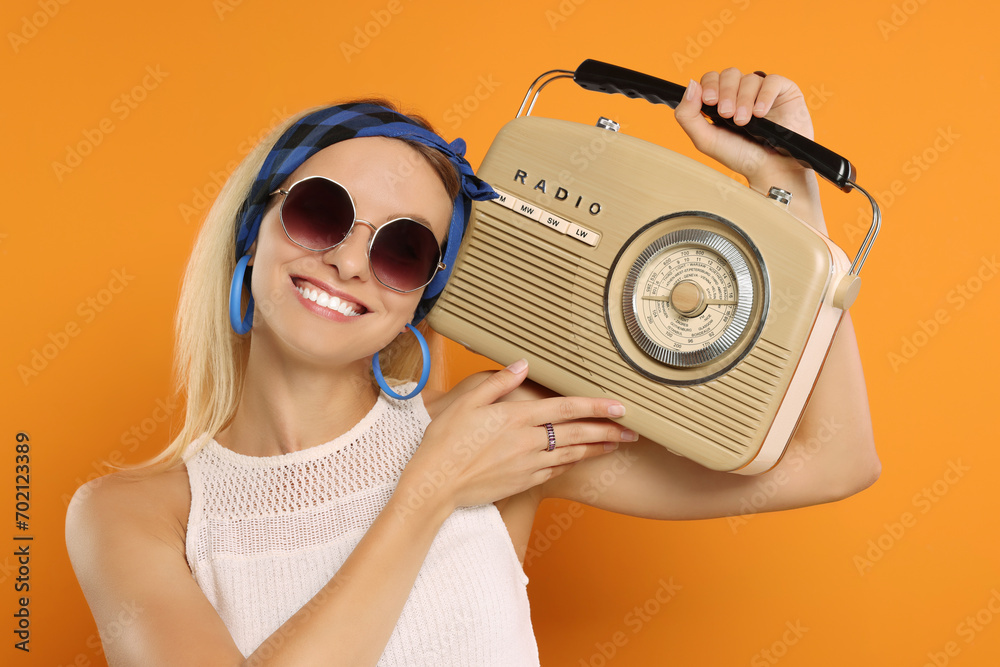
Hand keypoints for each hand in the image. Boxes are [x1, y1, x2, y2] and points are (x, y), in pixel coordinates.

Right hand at [401, 360, 634, 510]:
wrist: (435, 486)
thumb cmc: (445, 441)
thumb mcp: (467, 402)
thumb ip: (499, 382)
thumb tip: (524, 364)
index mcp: (517, 418)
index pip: (566, 408)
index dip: (596, 406)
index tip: (620, 406)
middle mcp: (528, 442)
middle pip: (578, 434)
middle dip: (609, 431)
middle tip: (633, 430)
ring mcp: (528, 465)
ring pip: (572, 455)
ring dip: (597, 449)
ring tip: (616, 444)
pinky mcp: (523, 483)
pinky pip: (556, 471)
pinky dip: (572, 463)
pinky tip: (581, 460)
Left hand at [674, 68, 813, 188]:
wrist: (770, 168)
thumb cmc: (739, 156)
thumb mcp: (705, 140)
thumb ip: (688, 115)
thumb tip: (691, 84)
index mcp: (721, 101)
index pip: (711, 78)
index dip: (709, 85)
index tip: (710, 101)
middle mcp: (742, 93)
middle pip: (729, 74)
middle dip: (726, 93)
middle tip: (727, 114)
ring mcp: (763, 91)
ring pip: (749, 78)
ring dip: (744, 100)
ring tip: (744, 122)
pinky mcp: (784, 92)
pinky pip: (773, 81)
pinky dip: (764, 96)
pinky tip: (760, 114)